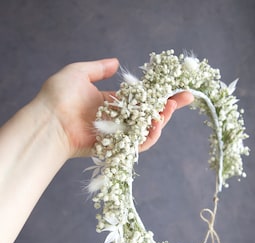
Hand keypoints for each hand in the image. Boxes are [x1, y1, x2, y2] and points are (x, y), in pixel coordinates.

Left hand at [36, 59, 192, 156]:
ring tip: (170, 108)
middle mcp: (119, 117)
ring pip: (148, 128)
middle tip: (185, 97)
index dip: (158, 92)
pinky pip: (139, 144)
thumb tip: (116, 62)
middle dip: (169, 105)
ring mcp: (119, 133)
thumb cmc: (59, 96)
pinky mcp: (118, 146)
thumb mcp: (78, 73)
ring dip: (162, 119)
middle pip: (149, 112)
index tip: (176, 86)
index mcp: (112, 101)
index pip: (141, 97)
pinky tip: (158, 124)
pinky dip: (151, 136)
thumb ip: (98, 68)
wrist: (48, 121)